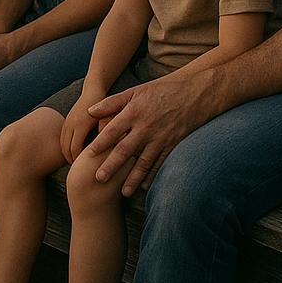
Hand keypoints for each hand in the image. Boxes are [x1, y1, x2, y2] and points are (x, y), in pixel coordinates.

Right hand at [60, 92, 103, 163]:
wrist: (93, 90)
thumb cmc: (104, 105)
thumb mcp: (106, 119)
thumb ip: (105, 134)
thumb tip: (108, 150)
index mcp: (81, 125)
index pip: (75, 149)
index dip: (78, 161)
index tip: (84, 170)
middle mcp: (71, 124)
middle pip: (66, 148)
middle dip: (71, 161)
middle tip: (78, 172)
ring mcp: (67, 121)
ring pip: (62, 143)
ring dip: (66, 155)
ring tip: (74, 165)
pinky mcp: (66, 120)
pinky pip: (62, 137)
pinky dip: (65, 147)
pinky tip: (71, 153)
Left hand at [87, 71, 218, 195]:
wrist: (193, 92)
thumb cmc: (160, 90)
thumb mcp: (135, 91)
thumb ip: (112, 102)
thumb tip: (91, 111)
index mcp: (134, 112)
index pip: (113, 130)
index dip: (100, 143)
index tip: (88, 155)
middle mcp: (146, 127)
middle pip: (125, 150)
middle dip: (111, 166)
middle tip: (98, 179)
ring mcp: (160, 138)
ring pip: (143, 162)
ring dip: (133, 178)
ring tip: (123, 192)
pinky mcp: (172, 145)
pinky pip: (160, 163)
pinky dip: (153, 176)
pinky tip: (145, 187)